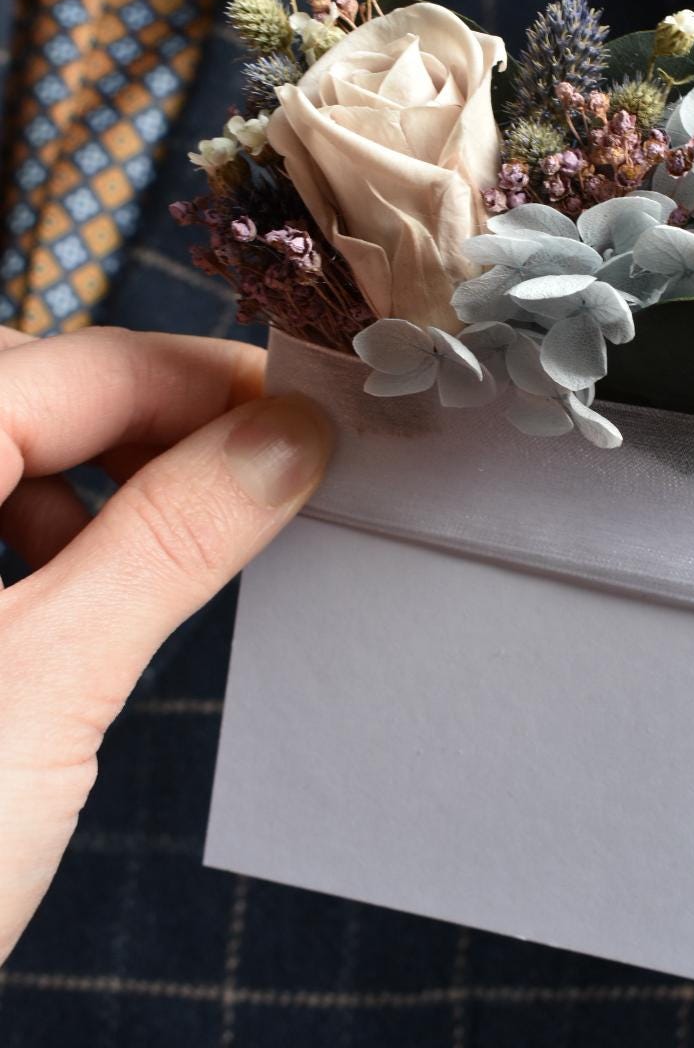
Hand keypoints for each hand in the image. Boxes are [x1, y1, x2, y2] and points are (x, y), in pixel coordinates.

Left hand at [0, 326, 331, 964]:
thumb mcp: (46, 683)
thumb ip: (171, 539)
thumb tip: (285, 438)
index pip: (78, 364)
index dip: (207, 380)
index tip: (308, 414)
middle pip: (33, 387)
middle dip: (152, 420)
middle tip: (263, 471)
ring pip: (0, 444)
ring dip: (94, 474)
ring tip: (168, 545)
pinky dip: (35, 528)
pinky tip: (74, 592)